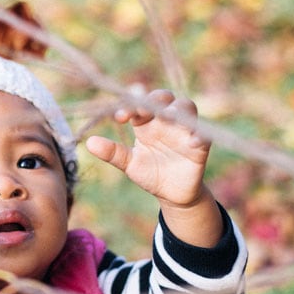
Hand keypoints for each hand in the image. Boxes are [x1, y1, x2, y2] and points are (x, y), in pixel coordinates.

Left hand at [86, 89, 209, 207]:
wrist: (172, 195)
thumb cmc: (151, 173)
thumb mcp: (129, 164)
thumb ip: (112, 153)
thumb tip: (89, 142)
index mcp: (147, 123)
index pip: (139, 105)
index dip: (130, 106)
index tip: (119, 117)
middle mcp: (166, 121)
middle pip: (164, 98)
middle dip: (154, 99)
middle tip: (142, 110)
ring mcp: (184, 130)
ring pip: (186, 107)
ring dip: (178, 110)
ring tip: (168, 118)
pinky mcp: (200, 145)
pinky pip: (204, 135)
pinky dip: (199, 135)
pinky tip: (191, 142)